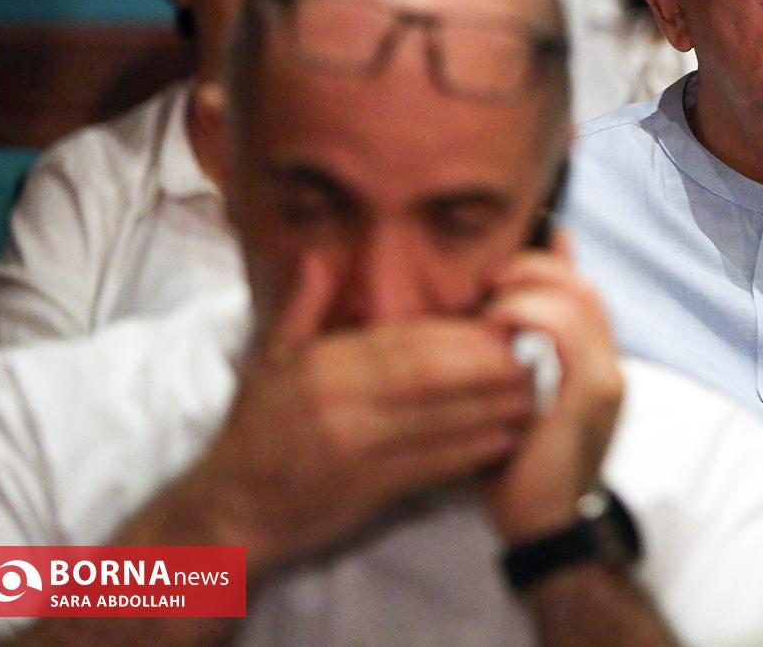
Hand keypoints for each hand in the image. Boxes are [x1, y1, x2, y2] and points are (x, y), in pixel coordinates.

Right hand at [178, 254, 538, 573]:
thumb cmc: (255, 430)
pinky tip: (505, 439)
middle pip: (430, 376)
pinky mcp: (368, 490)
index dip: (459, 334)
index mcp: (322, 365)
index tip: (501, 324)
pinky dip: (473, 451)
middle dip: (487, 365)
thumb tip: (323, 252)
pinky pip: (433, 465)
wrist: (229, 510)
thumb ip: (305, 305)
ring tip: (533, 393)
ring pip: (440, 420)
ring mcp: (356, 448)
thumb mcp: (269, 359)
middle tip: (533, 354)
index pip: (404, 341)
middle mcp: (340, 402)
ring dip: (493, 407)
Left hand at [478, 232, 624, 543]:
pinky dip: (529, 313)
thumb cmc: (521, 465)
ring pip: (577, 296)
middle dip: (532, 267)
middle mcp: (611, 364)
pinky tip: (496, 326)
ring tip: (489, 304)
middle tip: (488, 281)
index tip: (504, 260)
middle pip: (582, 284)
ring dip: (527, 287)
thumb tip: (497, 312)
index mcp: (598, 364)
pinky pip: (564, 329)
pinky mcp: (590, 393)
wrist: (545, 528)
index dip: (553, 259)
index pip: (584, 288)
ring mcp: (607, 377)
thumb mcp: (518, 400)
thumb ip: (519, 357)